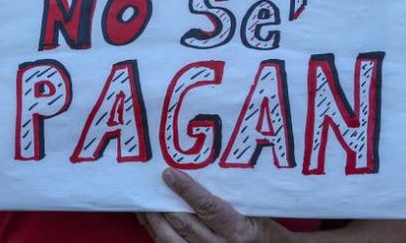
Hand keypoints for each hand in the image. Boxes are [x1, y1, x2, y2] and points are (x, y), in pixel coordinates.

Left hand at [137, 168, 292, 242]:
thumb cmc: (263, 231)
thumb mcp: (255, 212)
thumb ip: (232, 196)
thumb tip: (205, 169)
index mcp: (237, 230)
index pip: (208, 208)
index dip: (187, 191)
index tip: (170, 174)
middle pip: (185, 225)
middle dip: (164, 205)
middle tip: (149, 185)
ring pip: (172, 240)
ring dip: (155, 221)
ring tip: (143, 202)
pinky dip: (157, 234)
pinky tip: (149, 221)